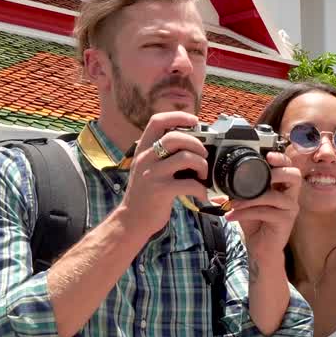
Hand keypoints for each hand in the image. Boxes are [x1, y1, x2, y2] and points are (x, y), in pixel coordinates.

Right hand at [119, 111, 209, 235]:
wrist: (132, 220)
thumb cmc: (145, 194)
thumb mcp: (147, 168)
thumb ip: (161, 154)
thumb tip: (191, 143)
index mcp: (143, 149)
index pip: (157, 121)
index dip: (178, 116)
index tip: (194, 120)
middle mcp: (145, 158)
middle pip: (175, 137)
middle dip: (196, 143)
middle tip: (203, 155)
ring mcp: (152, 174)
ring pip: (185, 157)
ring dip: (201, 164)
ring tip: (202, 174)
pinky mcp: (161, 191)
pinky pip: (189, 183)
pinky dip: (201, 188)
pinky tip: (201, 193)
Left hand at [220, 151, 301, 261]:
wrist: (260, 248)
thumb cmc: (255, 224)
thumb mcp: (244, 204)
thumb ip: (235, 194)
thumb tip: (216, 189)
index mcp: (282, 186)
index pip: (288, 167)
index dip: (281, 158)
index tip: (267, 155)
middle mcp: (290, 196)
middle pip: (294, 175)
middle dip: (277, 172)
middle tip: (259, 176)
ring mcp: (290, 208)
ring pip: (273, 196)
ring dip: (249, 199)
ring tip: (231, 204)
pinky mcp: (285, 221)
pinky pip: (265, 211)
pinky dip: (245, 212)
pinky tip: (231, 216)